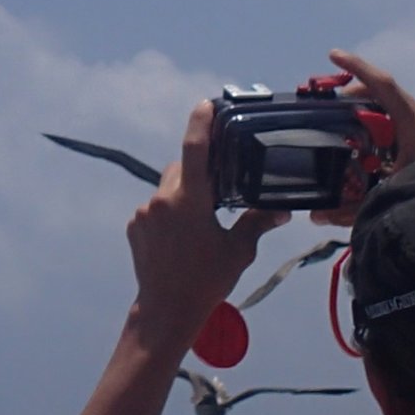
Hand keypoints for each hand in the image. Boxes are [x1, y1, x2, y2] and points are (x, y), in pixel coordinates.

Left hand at [127, 100, 287, 351]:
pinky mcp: (133, 225)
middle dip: (200, 173)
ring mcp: (143, 213)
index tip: (206, 104)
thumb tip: (281, 211)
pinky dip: (169, 212)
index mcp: (189, 201)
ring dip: (183, 195)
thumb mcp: (238, 251)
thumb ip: (257, 223)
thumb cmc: (206, 281)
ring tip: (201, 222)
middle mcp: (161, 200)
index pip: (195, 149)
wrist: (166, 309)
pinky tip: (182, 236)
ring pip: (167, 188)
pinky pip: (154, 207)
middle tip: (219, 191)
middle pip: (182, 169)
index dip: (201, 123)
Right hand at [309, 48, 414, 226]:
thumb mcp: (391, 201)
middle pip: (389, 97)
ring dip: (373, 116)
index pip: (385, 87)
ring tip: (350, 131)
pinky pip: (410, 128)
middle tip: (332, 107)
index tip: (334, 55)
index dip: (358, 68)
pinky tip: (377, 152)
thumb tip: (317, 216)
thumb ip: (353, 209)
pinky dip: (389, 131)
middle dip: (358, 96)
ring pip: (400, 112)